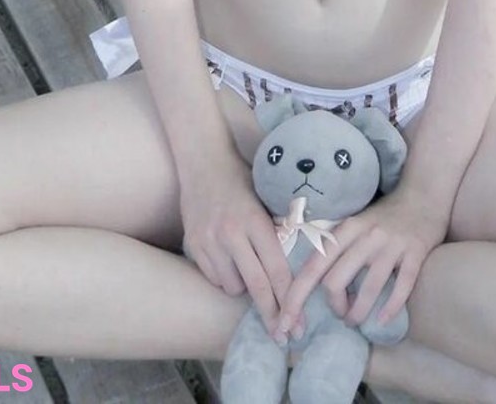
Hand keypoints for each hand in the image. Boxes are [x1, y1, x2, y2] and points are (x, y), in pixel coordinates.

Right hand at [180, 155, 291, 337]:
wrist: (203, 160)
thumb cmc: (242, 178)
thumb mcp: (267, 197)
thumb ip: (280, 228)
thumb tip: (302, 262)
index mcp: (255, 221)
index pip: (277, 270)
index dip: (289, 299)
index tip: (298, 323)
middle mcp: (231, 233)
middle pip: (257, 286)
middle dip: (272, 314)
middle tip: (283, 335)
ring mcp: (209, 241)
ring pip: (232, 286)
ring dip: (244, 286)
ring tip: (248, 268)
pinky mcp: (193, 245)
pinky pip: (213, 277)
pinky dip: (224, 276)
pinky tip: (228, 260)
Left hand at [277, 185, 448, 338]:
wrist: (423, 196)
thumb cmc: (384, 216)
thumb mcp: (355, 224)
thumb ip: (336, 248)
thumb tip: (314, 283)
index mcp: (346, 229)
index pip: (313, 267)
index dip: (296, 297)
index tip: (285, 323)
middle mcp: (366, 236)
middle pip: (335, 281)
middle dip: (334, 306)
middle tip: (341, 313)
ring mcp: (391, 245)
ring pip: (368, 289)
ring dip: (358, 313)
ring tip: (356, 320)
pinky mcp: (415, 253)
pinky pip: (401, 287)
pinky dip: (390, 309)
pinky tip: (382, 319)